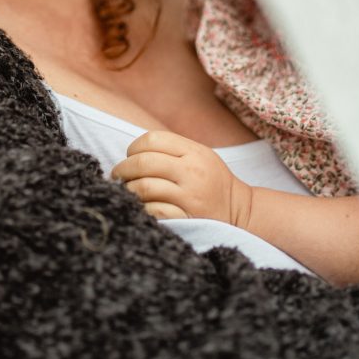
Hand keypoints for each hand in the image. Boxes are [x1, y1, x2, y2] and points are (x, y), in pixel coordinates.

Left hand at [111, 129, 252, 226]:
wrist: (241, 211)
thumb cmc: (212, 181)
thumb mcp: (200, 155)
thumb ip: (173, 148)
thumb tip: (134, 150)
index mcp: (193, 151)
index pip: (152, 140)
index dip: (134, 147)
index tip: (129, 157)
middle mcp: (191, 171)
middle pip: (144, 162)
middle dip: (123, 169)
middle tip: (118, 175)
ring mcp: (189, 196)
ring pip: (144, 187)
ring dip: (128, 189)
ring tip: (126, 191)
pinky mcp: (187, 219)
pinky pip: (153, 211)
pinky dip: (141, 208)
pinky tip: (140, 207)